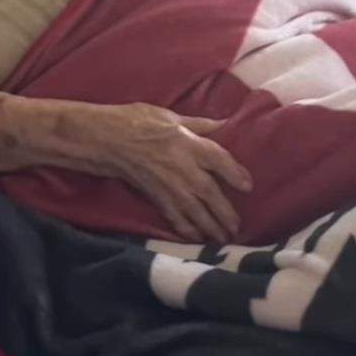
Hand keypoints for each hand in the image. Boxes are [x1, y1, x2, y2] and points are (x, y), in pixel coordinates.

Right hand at [103, 103, 251, 242]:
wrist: (106, 139)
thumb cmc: (136, 121)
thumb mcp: (171, 116)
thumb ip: (199, 124)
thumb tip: (225, 123)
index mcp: (188, 144)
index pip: (219, 160)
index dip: (235, 174)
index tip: (248, 187)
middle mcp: (182, 167)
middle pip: (210, 193)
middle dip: (225, 212)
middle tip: (237, 228)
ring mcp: (168, 185)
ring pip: (194, 210)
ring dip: (210, 226)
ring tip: (223, 239)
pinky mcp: (155, 196)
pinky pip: (174, 216)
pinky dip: (185, 229)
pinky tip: (196, 237)